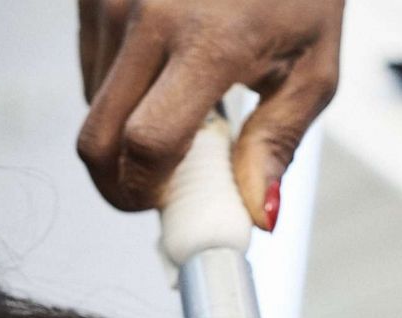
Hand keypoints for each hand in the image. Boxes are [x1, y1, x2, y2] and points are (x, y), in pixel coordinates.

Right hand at [76, 0, 342, 227]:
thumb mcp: (312, 63)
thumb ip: (278, 143)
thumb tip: (255, 214)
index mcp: (210, 40)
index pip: (147, 144)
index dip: (146, 191)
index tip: (163, 203)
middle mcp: (148, 17)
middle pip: (96, 139)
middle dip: (116, 183)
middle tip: (152, 187)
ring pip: (90, 108)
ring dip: (123, 130)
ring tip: (176, 104)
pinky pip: (89, 69)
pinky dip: (118, 90)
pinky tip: (161, 68)